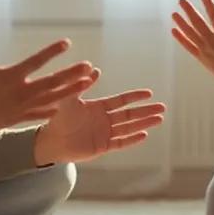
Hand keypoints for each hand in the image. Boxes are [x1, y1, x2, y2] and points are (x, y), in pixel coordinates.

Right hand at [0, 17, 96, 142]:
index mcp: (10, 77)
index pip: (36, 62)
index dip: (52, 52)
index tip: (67, 43)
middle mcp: (21, 93)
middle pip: (52, 82)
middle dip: (71, 74)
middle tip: (88, 66)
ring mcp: (22, 108)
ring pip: (52, 99)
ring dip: (71, 90)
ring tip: (87, 83)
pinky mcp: (20, 118)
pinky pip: (42, 114)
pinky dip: (55, 110)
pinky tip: (67, 106)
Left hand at [34, 85, 166, 164]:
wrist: (51, 140)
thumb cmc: (58, 118)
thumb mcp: (69, 99)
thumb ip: (81, 85)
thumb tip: (93, 68)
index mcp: (99, 107)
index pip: (122, 101)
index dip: (135, 97)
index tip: (149, 93)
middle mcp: (105, 120)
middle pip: (130, 114)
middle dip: (146, 111)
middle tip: (162, 107)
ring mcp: (106, 133)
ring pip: (129, 128)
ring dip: (144, 123)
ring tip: (159, 119)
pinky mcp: (103, 146)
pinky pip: (120, 143)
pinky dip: (132, 139)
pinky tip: (144, 135)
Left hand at [171, 0, 213, 76]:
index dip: (209, 5)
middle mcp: (212, 40)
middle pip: (198, 23)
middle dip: (189, 11)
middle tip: (181, 1)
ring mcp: (205, 49)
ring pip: (190, 33)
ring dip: (181, 23)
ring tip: (174, 14)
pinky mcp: (200, 57)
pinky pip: (188, 46)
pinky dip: (180, 38)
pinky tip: (174, 30)